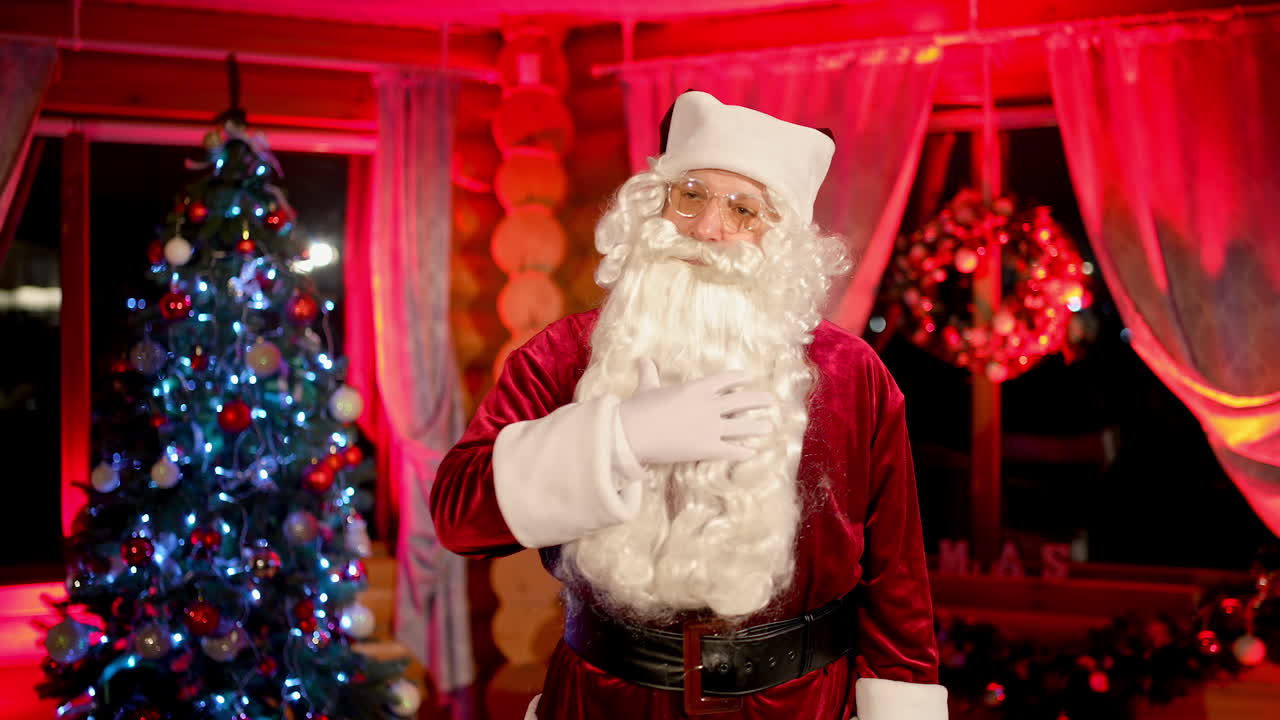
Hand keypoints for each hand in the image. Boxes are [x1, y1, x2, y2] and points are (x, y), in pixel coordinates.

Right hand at [618, 358, 774, 463]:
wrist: (632, 432)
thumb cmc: (638, 408)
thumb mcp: (646, 387)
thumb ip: (650, 373)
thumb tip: (643, 359)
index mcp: (697, 388)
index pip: (726, 380)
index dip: (739, 378)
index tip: (749, 378)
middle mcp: (709, 406)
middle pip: (741, 401)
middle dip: (758, 400)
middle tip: (771, 401)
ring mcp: (710, 427)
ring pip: (742, 426)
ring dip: (757, 427)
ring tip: (769, 426)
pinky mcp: (707, 448)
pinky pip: (730, 450)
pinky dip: (742, 451)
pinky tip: (752, 452)